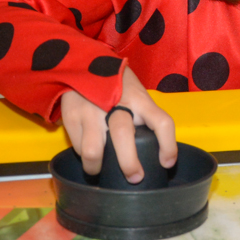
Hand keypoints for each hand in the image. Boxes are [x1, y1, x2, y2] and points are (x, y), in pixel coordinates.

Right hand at [60, 66, 176, 182]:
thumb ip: (143, 115)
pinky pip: (77, 146)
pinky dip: (82, 154)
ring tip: (98, 170)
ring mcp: (91, 111)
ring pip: (93, 150)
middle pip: (123, 136)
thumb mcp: (136, 93)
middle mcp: (116, 104)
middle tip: (134, 177)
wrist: (82, 62)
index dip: (168, 145)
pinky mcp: (71, 117)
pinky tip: (86, 150)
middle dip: (129, 163)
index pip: (161, 122)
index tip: (167, 163)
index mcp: (139, 99)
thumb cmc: (116, 84)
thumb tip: (154, 149)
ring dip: (96, 167)